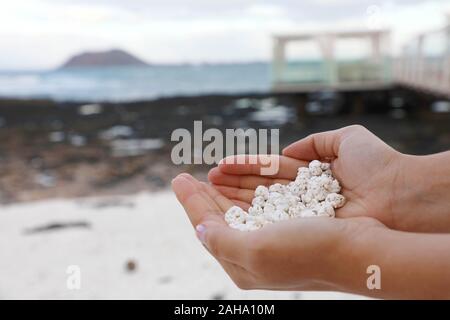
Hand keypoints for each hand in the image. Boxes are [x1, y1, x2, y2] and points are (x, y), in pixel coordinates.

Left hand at [171, 173, 385, 291]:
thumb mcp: (257, 250)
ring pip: (242, 209)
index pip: (208, 228)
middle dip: (204, 196)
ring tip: (210, 173)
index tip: (178, 177)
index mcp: (244, 264)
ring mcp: (277, 237)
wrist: (364, 251)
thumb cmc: (310, 251)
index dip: (191, 202)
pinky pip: (264, 203)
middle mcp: (258, 253)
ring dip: (226, 190)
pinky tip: (244, 180)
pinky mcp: (294, 223)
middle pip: (222, 219)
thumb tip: (201, 230)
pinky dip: (251, 189)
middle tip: (188, 176)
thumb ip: (222, 241)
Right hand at [208, 125, 449, 231]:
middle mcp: (302, 198)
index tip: (220, 164)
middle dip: (229, 183)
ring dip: (229, 196)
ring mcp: (301, 215)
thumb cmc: (377, 166)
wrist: (398, 195)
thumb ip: (315, 142)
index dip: (245, 167)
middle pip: (258, 189)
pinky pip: (267, 217)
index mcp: (310, 177)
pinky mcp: (302, 229)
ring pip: (257, 203)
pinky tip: (220, 206)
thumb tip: (288, 150)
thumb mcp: (346, 140)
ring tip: (202, 187)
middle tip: (202, 179)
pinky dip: (244, 212)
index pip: (269, 171)